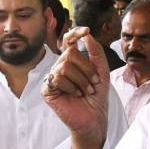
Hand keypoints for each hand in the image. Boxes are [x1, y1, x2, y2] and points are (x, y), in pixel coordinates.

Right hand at [41, 26, 109, 140]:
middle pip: (70, 54)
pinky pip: (57, 78)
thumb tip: (88, 35)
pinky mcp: (47, 89)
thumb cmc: (97, 96)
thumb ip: (96, 52)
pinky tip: (76, 95)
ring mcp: (52, 77)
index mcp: (72, 61)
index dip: (74, 33)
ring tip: (86, 91)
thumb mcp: (102, 71)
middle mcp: (60, 66)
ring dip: (81, 80)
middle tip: (94, 83)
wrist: (94, 117)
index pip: (68, 41)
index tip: (86, 31)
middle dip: (87, 69)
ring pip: (64, 66)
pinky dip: (71, 87)